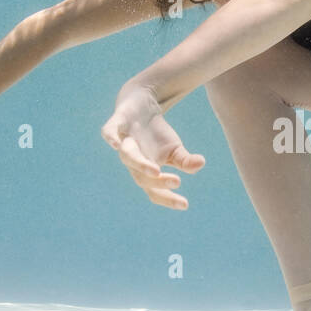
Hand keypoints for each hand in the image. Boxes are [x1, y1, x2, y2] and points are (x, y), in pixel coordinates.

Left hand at [102, 84, 204, 209]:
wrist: (141, 106)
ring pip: (127, 157)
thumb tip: (201, 164)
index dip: (168, 198)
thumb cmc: (156, 134)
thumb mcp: (175, 149)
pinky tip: (115, 144)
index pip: (154, 190)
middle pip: (140, 178)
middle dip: (158, 182)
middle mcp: (132, 160)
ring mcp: (123, 142)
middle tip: (177, 181)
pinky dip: (111, 138)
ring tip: (155, 171)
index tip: (185, 204)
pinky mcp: (117, 123)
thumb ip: (185, 161)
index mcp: (146, 171)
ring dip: (140, 165)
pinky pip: (109, 132)